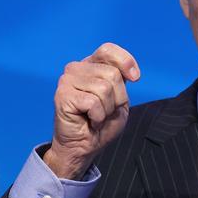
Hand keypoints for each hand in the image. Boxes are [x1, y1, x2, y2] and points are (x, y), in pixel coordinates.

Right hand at [42, 43, 139, 178]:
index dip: (126, 62)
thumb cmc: (102, 123)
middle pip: (112, 73)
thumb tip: (130, 73)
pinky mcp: (62, 95)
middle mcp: (77, 68)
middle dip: (118, 98)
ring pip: (104, 88)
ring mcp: (67, 80)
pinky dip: (98, 116)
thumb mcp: (120, 98)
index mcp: (91, 65)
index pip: (108, 50)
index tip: (135, 78)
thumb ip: (122, 80)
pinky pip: (93, 102)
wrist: (85, 147)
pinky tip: (89, 121)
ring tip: (96, 116)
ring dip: (107, 109)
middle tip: (105, 110)